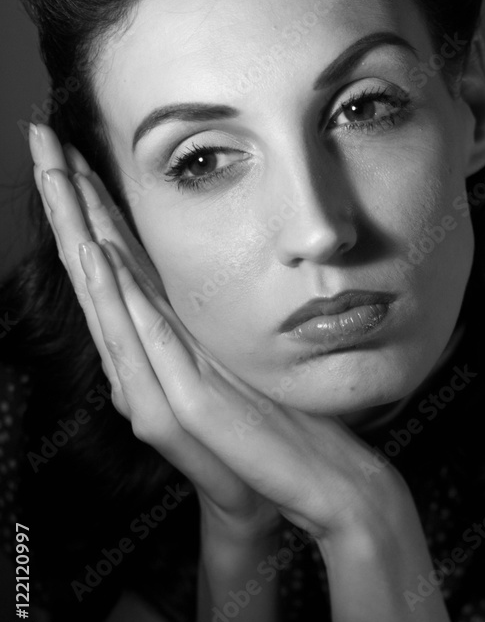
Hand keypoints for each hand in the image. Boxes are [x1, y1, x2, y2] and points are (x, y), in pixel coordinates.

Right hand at [28, 124, 400, 541]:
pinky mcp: (180, 405)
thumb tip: (193, 282)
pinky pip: (142, 340)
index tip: (68, 145)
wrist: (305, 484)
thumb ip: (206, 321)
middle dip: (67, 200)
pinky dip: (118, 294)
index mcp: (163, 335)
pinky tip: (101, 253)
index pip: (114, 257)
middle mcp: (148, 353)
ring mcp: (157, 381)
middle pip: (95, 265)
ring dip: (80, 231)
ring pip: (106, 294)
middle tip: (41, 136)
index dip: (87, 203)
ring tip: (59, 176)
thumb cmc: (275, 422)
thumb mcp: (238, 356)